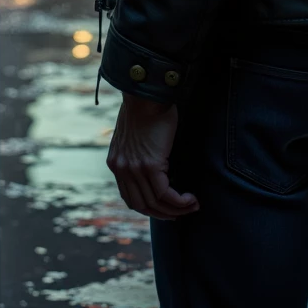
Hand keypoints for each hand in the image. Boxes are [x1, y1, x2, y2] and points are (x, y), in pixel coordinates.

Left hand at [106, 94, 198, 219]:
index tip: (165, 208)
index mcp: (116, 163)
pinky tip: (191, 199)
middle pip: (142, 205)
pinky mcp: (150, 165)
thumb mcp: (133, 134)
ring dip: (176, 210)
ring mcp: (135, 169)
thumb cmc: (145, 107)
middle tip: (180, 214)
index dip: (148, 207)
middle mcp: (122, 169)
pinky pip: (166, 194)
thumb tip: (150, 162)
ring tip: (192, 206)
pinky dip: (180, 202)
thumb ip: (136, 151)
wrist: (147, 93)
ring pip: (156, 203)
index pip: (129, 197)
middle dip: (163, 214)